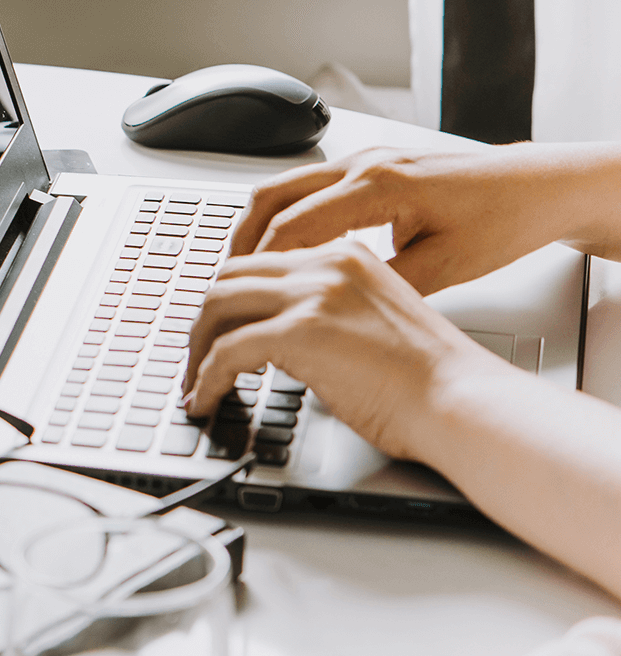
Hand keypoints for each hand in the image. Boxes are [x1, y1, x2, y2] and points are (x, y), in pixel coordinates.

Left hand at [183, 242, 503, 458]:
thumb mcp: (369, 322)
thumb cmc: (427, 377)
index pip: (261, 264)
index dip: (230, 302)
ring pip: (216, 306)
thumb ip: (323, 315)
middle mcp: (325, 264)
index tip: (216, 332)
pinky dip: (205, 378)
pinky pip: (225, 350)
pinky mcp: (301, 330)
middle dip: (203, 322)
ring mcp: (312, 294)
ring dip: (197, 349)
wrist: (460, 400)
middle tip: (196, 359)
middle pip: (228, 277)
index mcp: (344, 256)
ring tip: (195, 382)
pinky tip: (206, 399)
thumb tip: (274, 340)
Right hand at [230, 144, 620, 294]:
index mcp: (378, 185)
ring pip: (284, 186)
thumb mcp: (446, 266)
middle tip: (223, 283)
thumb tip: (336, 314)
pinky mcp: (374, 165)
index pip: (291, 225)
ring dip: (258, 225)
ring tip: (245, 266)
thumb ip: (383, 284)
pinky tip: (289, 246)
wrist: (542, 186)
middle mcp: (365, 164)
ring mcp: (367, 159)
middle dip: (240, 242)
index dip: (259, 265)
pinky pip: (309, 185)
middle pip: (271, 196)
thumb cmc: (506, 218)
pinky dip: (286, 215)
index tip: (240, 296)